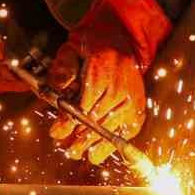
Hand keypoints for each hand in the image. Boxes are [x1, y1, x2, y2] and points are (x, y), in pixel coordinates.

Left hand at [48, 43, 146, 163]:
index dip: (68, 122)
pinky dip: (109, 145)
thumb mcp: (71, 49)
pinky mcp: (137, 109)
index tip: (56, 132)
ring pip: (108, 130)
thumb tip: (60, 88)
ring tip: (76, 152)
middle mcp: (120, 90)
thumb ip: (63, 68)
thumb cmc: (93, 46)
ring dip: (91, 145)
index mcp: (103, 73)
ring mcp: (131, 101)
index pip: (83, 106)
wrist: (121, 41)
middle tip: (64, 147)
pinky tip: (95, 154)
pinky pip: (124, 133)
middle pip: (95, 122)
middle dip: (77, 138)